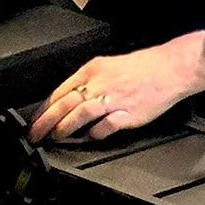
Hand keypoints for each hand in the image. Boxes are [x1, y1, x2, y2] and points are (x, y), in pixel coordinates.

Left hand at [29, 30, 204, 143]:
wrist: (170, 68)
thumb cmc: (143, 67)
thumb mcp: (108, 66)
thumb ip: (88, 82)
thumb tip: (69, 99)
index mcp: (93, 69)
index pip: (60, 90)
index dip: (44, 108)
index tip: (35, 119)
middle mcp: (100, 83)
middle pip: (64, 103)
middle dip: (45, 121)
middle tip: (34, 134)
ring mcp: (113, 99)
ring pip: (80, 114)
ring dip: (64, 127)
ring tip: (56, 136)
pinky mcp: (128, 114)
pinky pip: (105, 127)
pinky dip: (94, 134)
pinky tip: (89, 138)